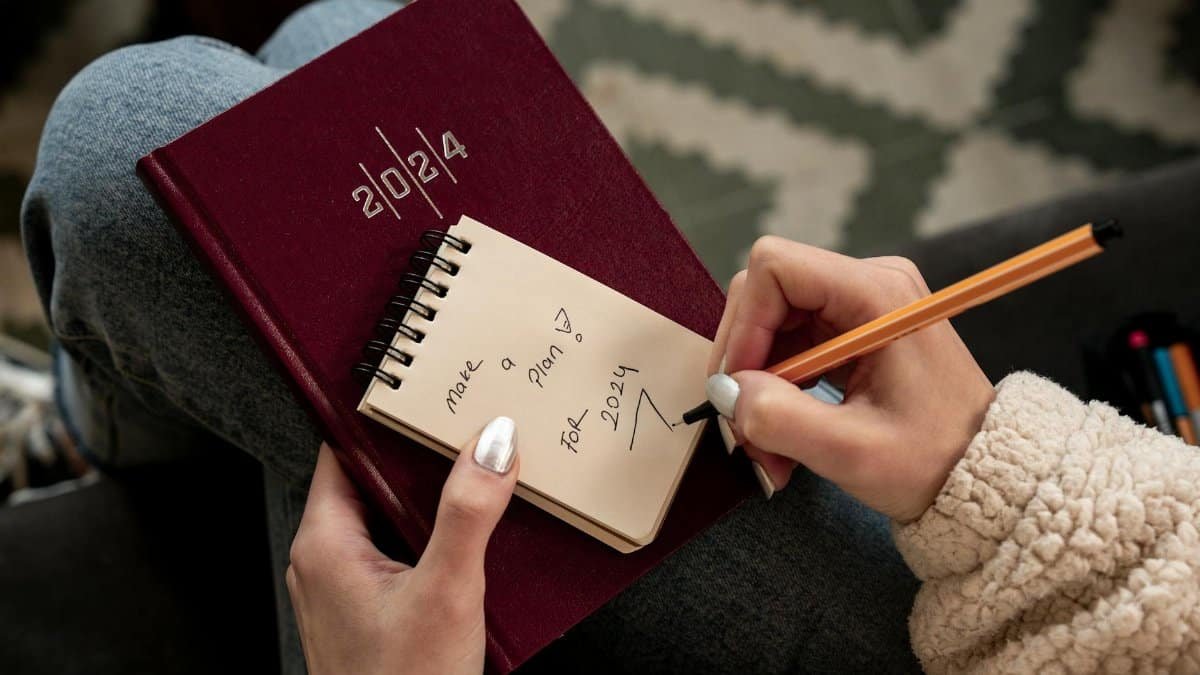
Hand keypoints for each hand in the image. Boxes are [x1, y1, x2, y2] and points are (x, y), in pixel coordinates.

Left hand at [287, 417, 518, 674]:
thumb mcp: (447, 591)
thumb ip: (469, 513)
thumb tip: (490, 442)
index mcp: (325, 541)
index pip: (343, 448)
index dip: (382, 414)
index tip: (420, 387)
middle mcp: (326, 559)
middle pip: (371, 479)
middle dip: (420, 455)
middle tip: (465, 425)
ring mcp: (346, 586)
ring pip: (388, 516)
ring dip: (431, 497)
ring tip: (477, 472)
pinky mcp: (371, 609)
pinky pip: (399, 549)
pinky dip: (433, 534)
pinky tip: (473, 534)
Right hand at [709, 237, 993, 520]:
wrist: (982, 477)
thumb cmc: (933, 461)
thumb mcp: (852, 450)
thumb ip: (780, 418)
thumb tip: (727, 392)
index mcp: (876, 292)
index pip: (774, 268)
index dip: (744, 324)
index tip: (738, 386)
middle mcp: (866, 284)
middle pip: (764, 295)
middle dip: (744, 363)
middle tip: (745, 427)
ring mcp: (856, 306)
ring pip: (769, 327)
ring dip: (756, 387)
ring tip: (767, 449)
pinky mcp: (850, 331)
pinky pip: (787, 346)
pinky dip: (775, 392)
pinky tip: (784, 438)